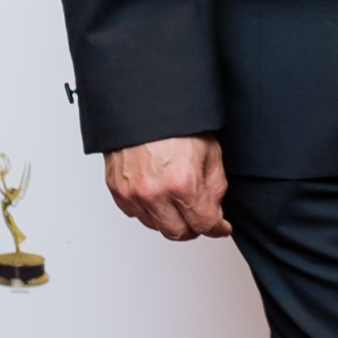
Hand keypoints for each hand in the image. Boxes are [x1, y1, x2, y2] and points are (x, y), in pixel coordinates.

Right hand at [104, 135, 231, 240]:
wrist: (143, 104)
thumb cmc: (175, 123)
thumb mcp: (211, 151)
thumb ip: (215, 187)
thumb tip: (215, 211)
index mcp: (182, 183)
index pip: (204, 224)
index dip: (217, 228)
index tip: (220, 227)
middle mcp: (154, 192)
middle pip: (178, 232)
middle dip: (193, 227)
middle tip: (199, 217)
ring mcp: (132, 193)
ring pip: (155, 225)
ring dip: (169, 219)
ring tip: (177, 200)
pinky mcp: (117, 189)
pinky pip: (135, 213)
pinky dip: (148, 209)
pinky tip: (158, 195)